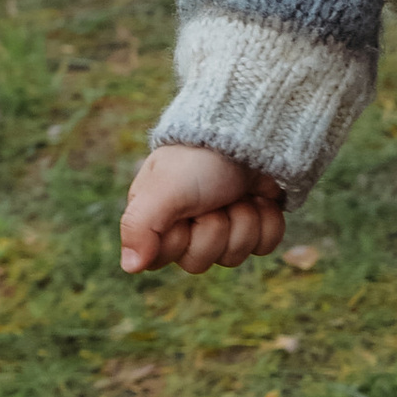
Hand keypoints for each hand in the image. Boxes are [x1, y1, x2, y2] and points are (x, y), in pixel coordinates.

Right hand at [120, 140, 290, 276]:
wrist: (251, 129)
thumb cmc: (200, 157)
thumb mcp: (162, 189)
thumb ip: (138, 227)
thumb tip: (129, 266)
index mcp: (156, 217)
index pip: (159, 260)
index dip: (178, 241)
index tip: (183, 214)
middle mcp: (188, 226)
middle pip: (199, 261)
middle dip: (214, 228)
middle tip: (215, 199)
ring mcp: (225, 225)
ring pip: (234, 256)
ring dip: (242, 221)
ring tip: (238, 193)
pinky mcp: (257, 222)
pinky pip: (264, 245)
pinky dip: (266, 221)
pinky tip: (260, 198)